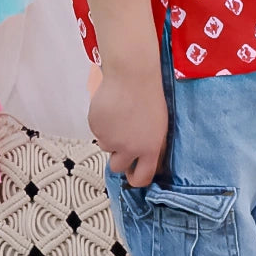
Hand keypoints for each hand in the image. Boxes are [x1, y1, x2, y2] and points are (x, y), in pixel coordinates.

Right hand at [89, 60, 167, 187]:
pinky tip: (111, 109)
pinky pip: (97, 131)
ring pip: (105, 146)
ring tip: (119, 117)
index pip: (141, 178)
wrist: (132, 76)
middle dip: (119, 157)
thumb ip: (152, 146)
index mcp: (148, 149)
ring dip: (110, 137)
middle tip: (122, 142)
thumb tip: (147, 160)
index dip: (136, 179)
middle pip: (117, 167)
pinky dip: (102, 124)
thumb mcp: (160, 127)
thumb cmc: (150, 97)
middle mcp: (128, 149)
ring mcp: (109, 139)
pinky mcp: (95, 127)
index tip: (133, 174)